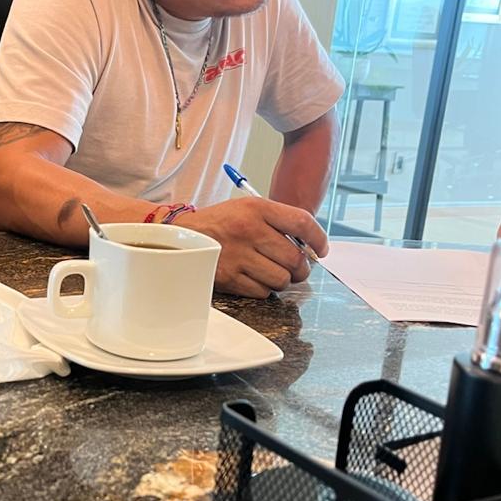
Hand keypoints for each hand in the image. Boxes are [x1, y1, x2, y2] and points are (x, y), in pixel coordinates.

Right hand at [182, 197, 327, 297]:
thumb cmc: (218, 224)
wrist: (179, 237)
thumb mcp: (246, 209)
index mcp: (256, 208)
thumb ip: (277, 222)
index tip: (321, 249)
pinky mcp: (229, 277)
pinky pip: (262, 292)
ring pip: (281, 279)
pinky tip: (253, 278)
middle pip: (295, 258)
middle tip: (294, 268)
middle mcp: (249, 230)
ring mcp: (238, 255)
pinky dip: (262, 289)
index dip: (319, 239)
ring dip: (280, 280)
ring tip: (270, 272)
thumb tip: (310, 248)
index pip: (302, 222)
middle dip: (300, 268)